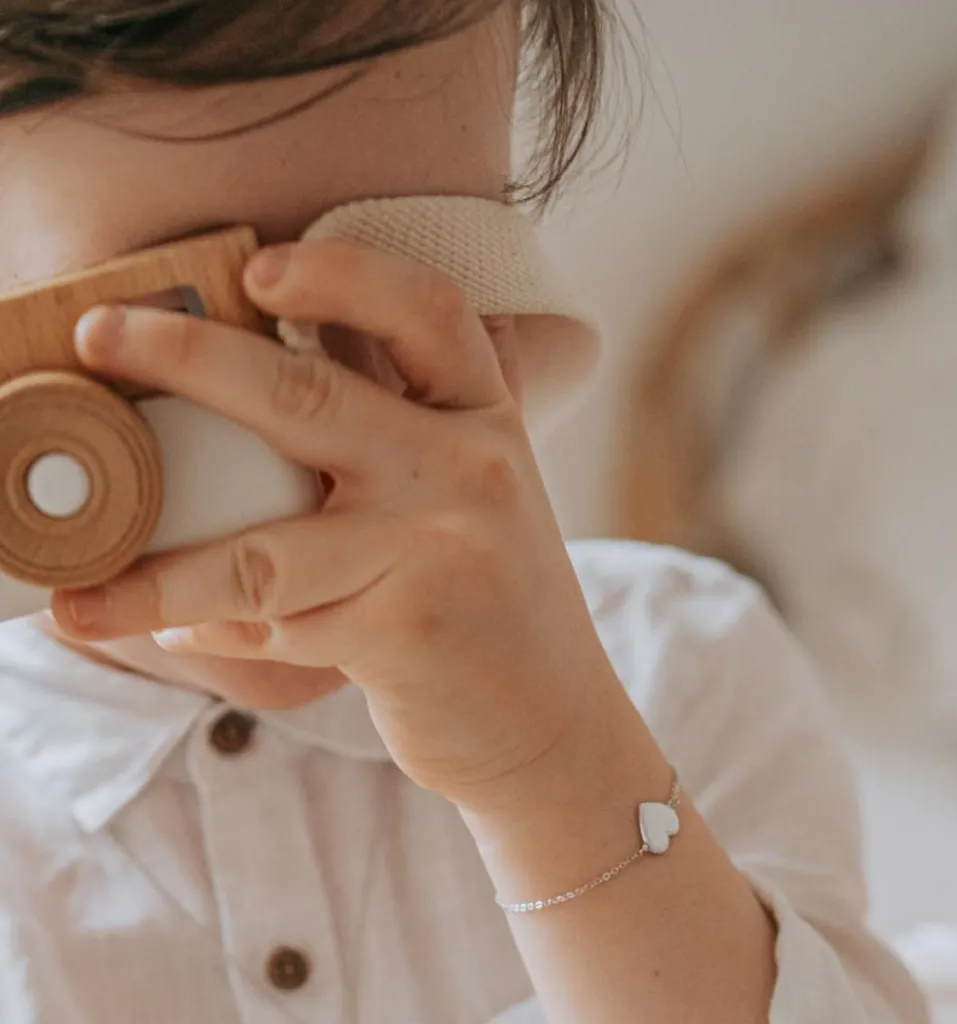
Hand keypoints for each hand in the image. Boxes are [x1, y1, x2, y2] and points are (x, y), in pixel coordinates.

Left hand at [52, 239, 617, 810]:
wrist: (550, 718)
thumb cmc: (489, 596)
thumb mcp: (472, 494)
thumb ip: (401, 432)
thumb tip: (257, 381)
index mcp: (486, 418)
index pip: (425, 310)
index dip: (340, 272)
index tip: (254, 269)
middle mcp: (470, 469)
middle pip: (306, 396)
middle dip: (184, 359)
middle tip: (98, 338)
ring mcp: (439, 550)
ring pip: (259, 550)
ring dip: (153, 572)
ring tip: (76, 585)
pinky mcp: (404, 632)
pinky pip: (272, 626)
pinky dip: (210, 633)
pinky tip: (176, 635)